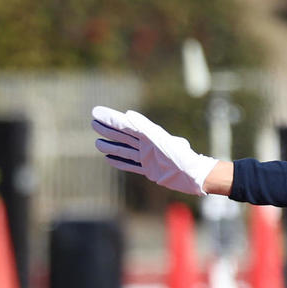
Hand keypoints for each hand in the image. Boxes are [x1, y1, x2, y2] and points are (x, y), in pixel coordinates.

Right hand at [90, 106, 217, 195]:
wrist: (193, 176)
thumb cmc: (180, 157)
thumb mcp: (161, 140)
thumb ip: (145, 127)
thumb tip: (128, 114)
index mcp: (148, 135)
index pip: (124, 124)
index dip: (110, 118)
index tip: (95, 111)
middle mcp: (146, 145)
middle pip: (122, 136)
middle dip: (108, 129)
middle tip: (93, 123)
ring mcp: (147, 158)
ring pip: (124, 150)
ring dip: (111, 146)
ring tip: (97, 143)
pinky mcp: (150, 170)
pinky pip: (131, 165)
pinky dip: (120, 162)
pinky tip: (110, 160)